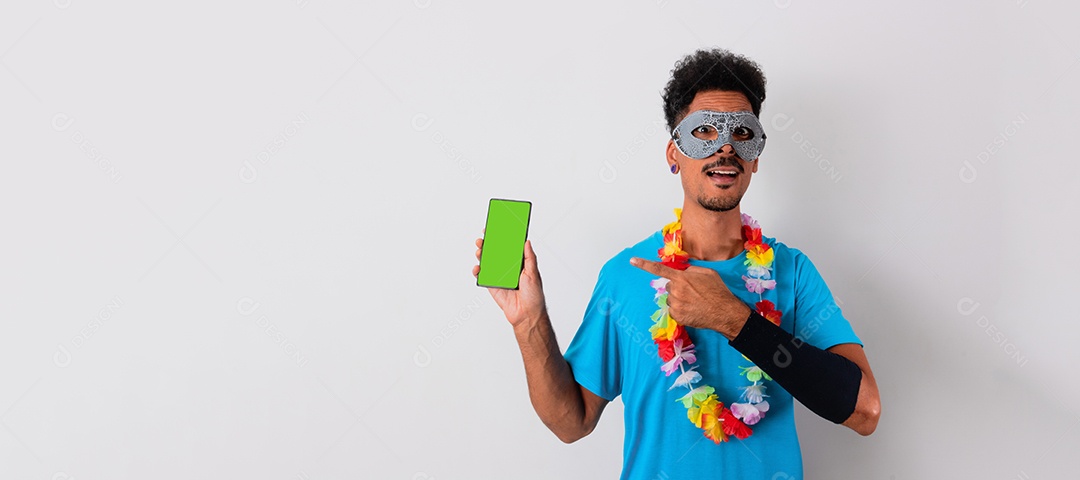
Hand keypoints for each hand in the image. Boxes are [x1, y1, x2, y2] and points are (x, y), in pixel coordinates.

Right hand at [473, 231, 547, 327]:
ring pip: (487, 262)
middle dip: (488, 243)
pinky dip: (478, 271)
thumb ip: (529, 257)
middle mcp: (507, 268)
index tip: (496, 227)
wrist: (527, 315)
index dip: (502, 237)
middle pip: (495, 252)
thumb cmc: (534, 295)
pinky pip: (482, 276)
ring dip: (481, 254)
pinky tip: (477, 267)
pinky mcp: (492, 285)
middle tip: (484, 237)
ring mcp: (499, 276)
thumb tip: (527, 241)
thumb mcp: (534, 274)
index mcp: (518, 263)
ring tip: (479, 249)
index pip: (508, 247)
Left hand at [629, 257, 750, 338]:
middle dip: (678, 287)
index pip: (659, 269)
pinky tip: (693, 310)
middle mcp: (675, 291)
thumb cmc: (718, 291)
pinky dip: (681, 310)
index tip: (632, 260)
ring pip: (671, 299)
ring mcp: (675, 305)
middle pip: (670, 286)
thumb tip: (683, 271)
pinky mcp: (677, 317)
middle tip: (694, 292)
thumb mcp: (707, 273)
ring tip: (695, 302)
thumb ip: (691, 270)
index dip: (644, 264)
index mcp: (681, 278)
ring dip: (679, 299)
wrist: (725, 312)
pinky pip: (674, 310)